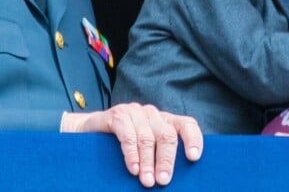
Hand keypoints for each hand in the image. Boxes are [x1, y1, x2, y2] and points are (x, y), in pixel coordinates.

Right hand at [61, 103, 202, 187]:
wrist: (87, 131)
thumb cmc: (120, 145)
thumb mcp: (144, 150)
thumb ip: (157, 157)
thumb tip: (170, 179)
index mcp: (164, 121)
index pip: (186, 124)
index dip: (193, 139)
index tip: (194, 157)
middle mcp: (152, 114)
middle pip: (167, 134)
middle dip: (167, 159)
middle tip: (164, 181)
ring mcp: (135, 112)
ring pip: (147, 137)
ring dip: (148, 162)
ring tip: (147, 181)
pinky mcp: (117, 115)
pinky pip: (127, 135)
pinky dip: (131, 154)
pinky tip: (133, 169)